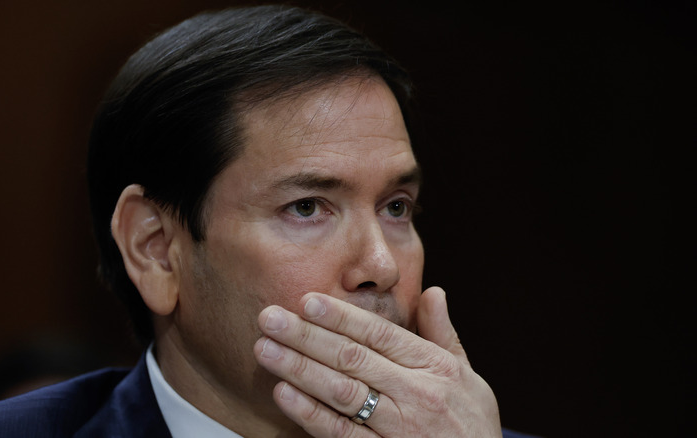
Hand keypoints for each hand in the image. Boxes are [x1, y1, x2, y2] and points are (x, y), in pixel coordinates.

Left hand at [254, 287, 501, 436]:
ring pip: (342, 392)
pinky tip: (284, 394)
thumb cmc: (471, 423)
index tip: (306, 300)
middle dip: (306, 335)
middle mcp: (417, 394)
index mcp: (434, 367)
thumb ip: (443, 333)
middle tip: (269, 318)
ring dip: (299, 368)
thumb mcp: (466, 375)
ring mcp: (399, 428)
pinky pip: (341, 433)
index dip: (340, 316)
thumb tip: (433, 291)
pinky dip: (310, 414)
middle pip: (352, 358)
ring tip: (266, 349)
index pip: (379, 334)